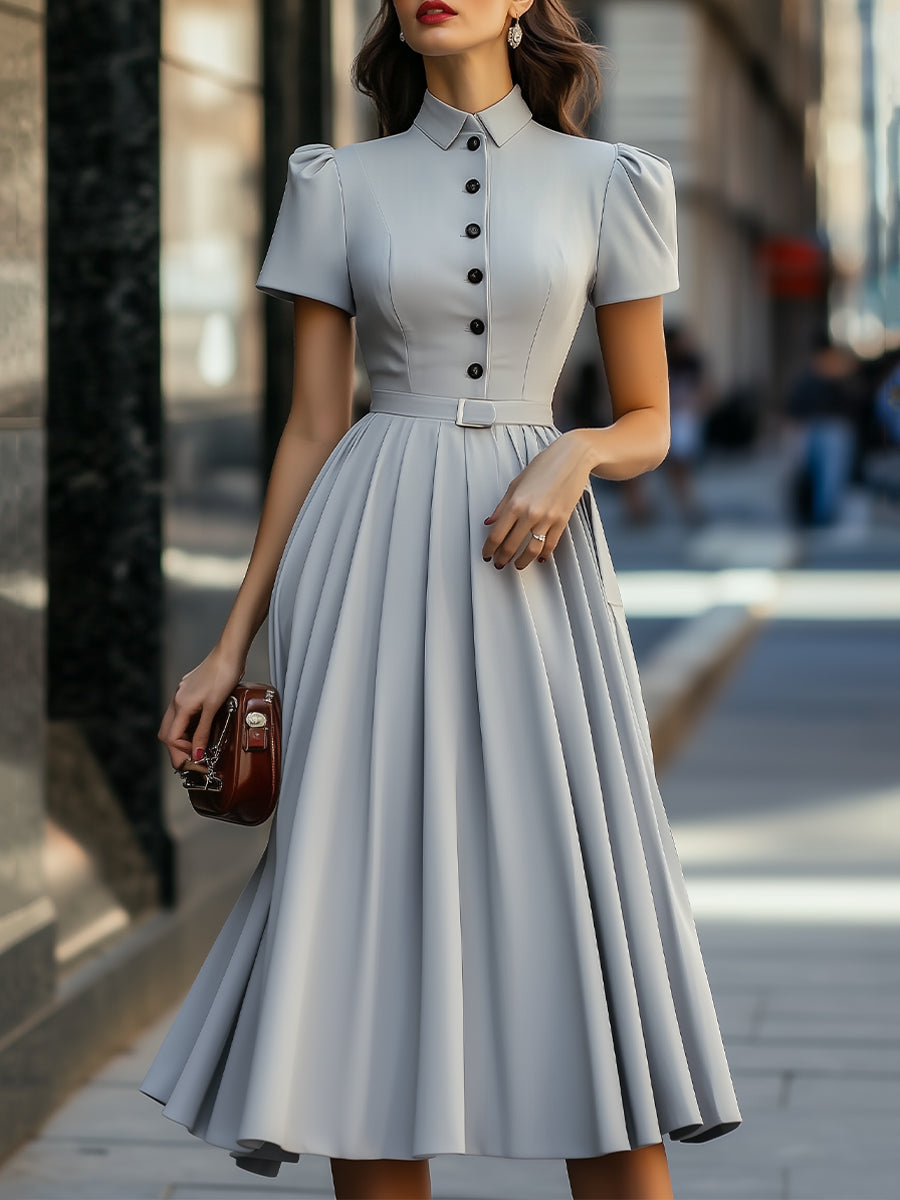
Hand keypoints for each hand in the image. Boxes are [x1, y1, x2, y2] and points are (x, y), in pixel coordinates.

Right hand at [158, 644, 245, 770]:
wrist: (230, 653)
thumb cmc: (223, 675)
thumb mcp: (214, 707)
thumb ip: (203, 732)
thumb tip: (197, 755)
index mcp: (180, 705)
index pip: (171, 738)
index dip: (182, 752)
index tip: (197, 761)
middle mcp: (177, 700)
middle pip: (167, 733)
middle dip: (177, 749)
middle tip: (194, 760)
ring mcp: (182, 695)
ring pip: (174, 724)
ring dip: (183, 738)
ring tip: (199, 748)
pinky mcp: (190, 691)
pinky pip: (183, 714)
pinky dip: (188, 727)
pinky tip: (200, 730)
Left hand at [481, 431, 592, 569]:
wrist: (573, 458)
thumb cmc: (545, 465)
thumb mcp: (516, 483)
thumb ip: (501, 506)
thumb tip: (489, 521)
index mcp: (515, 503)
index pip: (496, 534)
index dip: (489, 549)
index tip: (486, 554)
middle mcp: (530, 513)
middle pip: (511, 545)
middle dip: (502, 558)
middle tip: (498, 563)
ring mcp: (548, 518)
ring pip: (532, 550)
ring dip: (522, 561)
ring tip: (517, 565)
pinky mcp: (562, 520)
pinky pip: (551, 543)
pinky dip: (544, 554)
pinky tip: (539, 557)